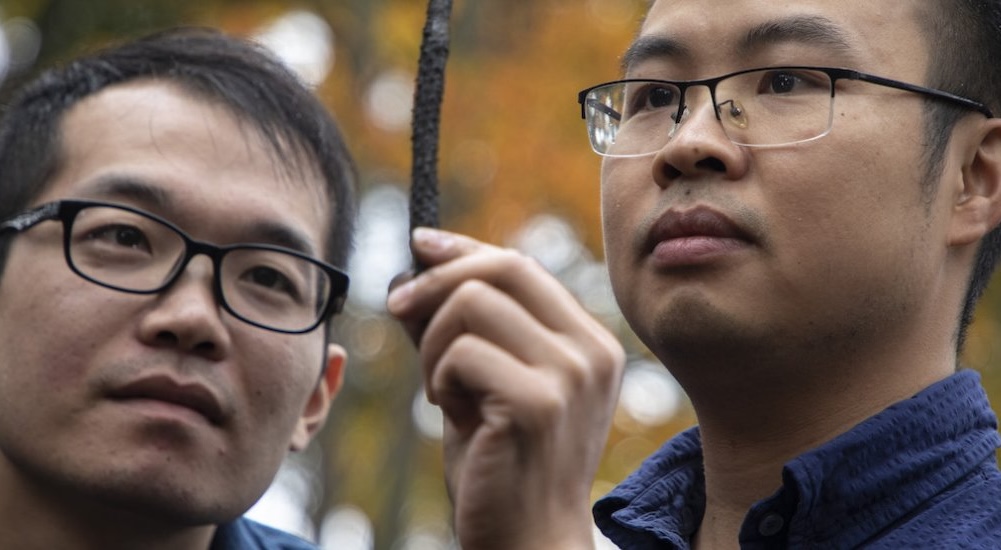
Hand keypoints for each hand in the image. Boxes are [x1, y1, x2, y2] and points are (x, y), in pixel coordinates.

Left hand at [387, 228, 624, 549]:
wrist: (528, 542)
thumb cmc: (502, 465)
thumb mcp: (484, 385)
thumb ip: (462, 329)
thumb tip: (415, 272)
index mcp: (588, 343)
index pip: (523, 267)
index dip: (465, 250)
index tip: (420, 246)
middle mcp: (590, 352)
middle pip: (503, 267)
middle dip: (437, 281)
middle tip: (398, 309)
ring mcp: (570, 376)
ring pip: (473, 303)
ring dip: (433, 344)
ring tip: (440, 391)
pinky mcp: (538, 404)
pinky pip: (461, 352)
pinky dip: (438, 378)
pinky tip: (449, 413)